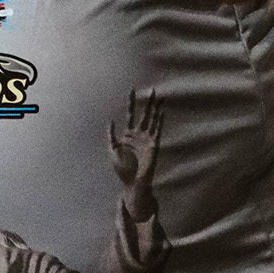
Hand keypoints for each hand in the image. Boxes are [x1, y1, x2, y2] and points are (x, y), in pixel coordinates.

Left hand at [109, 90, 163, 218]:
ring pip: (152, 120)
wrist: (132, 182)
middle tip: (152, 89)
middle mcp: (139, 134)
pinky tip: (162, 112)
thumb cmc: (122, 169)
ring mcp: (147, 139)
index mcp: (128, 134)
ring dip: (156, 109)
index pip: (130, 114)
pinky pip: (157, 130)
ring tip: (160, 97)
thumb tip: (111, 121)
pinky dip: (160, 121)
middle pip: (144, 114)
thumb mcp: (112, 150)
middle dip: (148, 102)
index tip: (132, 90)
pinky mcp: (154, 145)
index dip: (131, 102)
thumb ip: (111, 136)